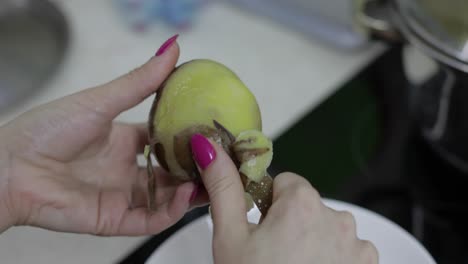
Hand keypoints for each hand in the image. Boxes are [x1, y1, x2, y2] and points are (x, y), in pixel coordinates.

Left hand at [0, 37, 203, 234]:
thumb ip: (140, 81)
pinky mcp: (114, 220)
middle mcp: (126, 169)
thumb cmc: (50, 129)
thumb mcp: (102, 101)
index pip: (164, 142)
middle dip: (195, 170)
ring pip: (166, 199)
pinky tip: (185, 197)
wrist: (11, 168)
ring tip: (213, 181)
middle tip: (222, 162)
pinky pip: (150, 220)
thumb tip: (174, 47)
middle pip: (170, 173)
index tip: (212, 134)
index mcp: (124, 141)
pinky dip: (171, 212)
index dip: (188, 140)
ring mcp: (121, 196)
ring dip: (190, 192)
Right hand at [190, 134, 378, 263]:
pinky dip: (332, 257)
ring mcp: (357, 244)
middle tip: (271, 253)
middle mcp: (337, 218)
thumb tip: (210, 148)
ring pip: (325, 226)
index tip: (260, 226)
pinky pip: (346, 248)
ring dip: (311, 239)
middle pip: (306, 205)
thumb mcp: (230, 236)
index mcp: (303, 203)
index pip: (284, 182)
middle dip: (289, 221)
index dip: (267, 203)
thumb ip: (223, 186)